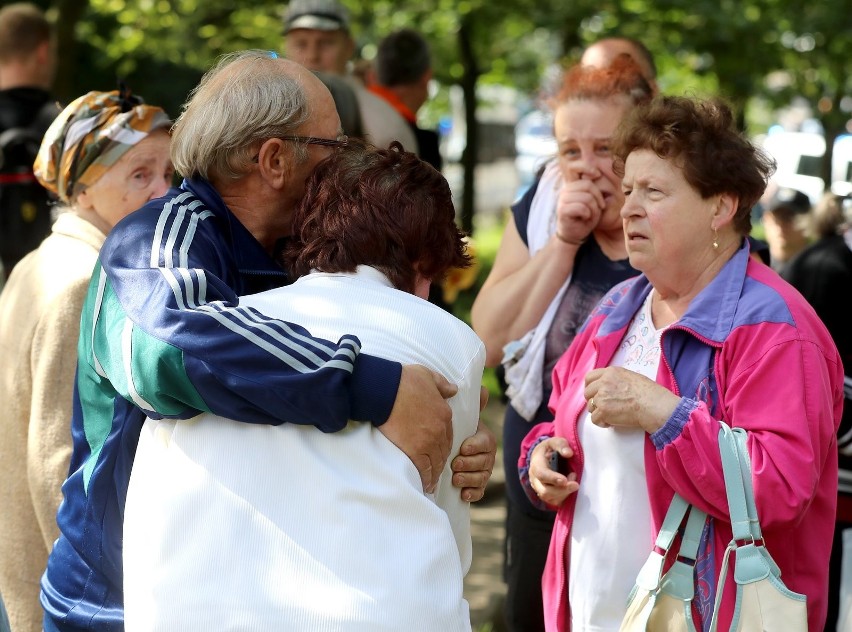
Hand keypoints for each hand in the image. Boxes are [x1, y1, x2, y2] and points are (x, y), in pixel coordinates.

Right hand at [380, 364, 456, 492]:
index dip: (444, 445)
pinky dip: (426, 478)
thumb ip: (442, 384)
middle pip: (444, 451)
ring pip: (436, 462)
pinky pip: (423, 469)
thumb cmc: (403, 380)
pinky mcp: (414, 450)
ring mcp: (428, 442)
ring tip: (432, 483)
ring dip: (435, 473)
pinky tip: (425, 485)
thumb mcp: (427, 375)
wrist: (385, 390)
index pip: (449, 435)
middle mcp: (440, 430)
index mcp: (444, 413)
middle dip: (440, 461)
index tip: (440, 452)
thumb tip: (454, 390)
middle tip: (436, 471)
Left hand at [451, 404, 496, 502]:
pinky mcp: (476, 486)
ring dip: (469, 479)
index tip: (463, 448)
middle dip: (470, 464)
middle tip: (455, 465)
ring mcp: (482, 471)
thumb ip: (472, 405)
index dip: (475, 446)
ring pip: (482, 477)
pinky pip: (479, 493)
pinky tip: (463, 494)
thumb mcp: (462, 417)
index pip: (486, 442)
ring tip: (455, 478)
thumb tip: (482, 389)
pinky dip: (472, 494)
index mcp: (484, 438)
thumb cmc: (456, 431)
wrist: (447, 449)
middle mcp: (486, 455)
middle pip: (484, 462)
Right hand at [529, 437, 577, 506]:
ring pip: (551, 499)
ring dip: (565, 493)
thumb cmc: (549, 449)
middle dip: (562, 490)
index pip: (541, 474)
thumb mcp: (554, 442)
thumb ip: (561, 445)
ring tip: (573, 482)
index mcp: (536, 465)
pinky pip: (555, 502)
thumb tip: (568, 453)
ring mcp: (540, 489)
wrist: (542, 457)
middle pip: (545, 491)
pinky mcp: (548, 496)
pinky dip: (565, 497)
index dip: (552, 478)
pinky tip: (570, 488)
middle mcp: (535, 480)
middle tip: (575, 484)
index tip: (565, 480)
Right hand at [553, 179, 604, 244]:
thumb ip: (594, 190)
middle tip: (597, 210)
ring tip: (590, 215)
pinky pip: (582, 208)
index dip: (597, 186)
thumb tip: (600, 177)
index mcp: (572, 185)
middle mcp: (565, 190)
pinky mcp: (562, 210)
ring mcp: (562, 199)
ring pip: (587, 197)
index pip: (586, 176)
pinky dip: (588, 214)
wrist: (574, 234)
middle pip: (588, 185)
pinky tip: (584, 218)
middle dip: (597, 199)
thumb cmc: (585, 217)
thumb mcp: (594, 201)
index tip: (601, 198)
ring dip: (593, 209)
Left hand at [583, 367, 679, 432]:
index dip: (590, 386)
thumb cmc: (648, 393)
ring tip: (611, 415)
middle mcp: (604, 382)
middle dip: (594, 401)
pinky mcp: (603, 411)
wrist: (653, 405)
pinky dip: (602, 423)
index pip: (590, 377)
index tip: (593, 393)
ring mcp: (602, 397)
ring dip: (598, 412)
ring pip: (590, 407)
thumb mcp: (630, 377)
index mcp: (610, 372)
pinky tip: (611, 422)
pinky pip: (594, 419)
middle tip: (604, 407)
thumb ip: (615, 379)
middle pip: (587, 393)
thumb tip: (608, 386)